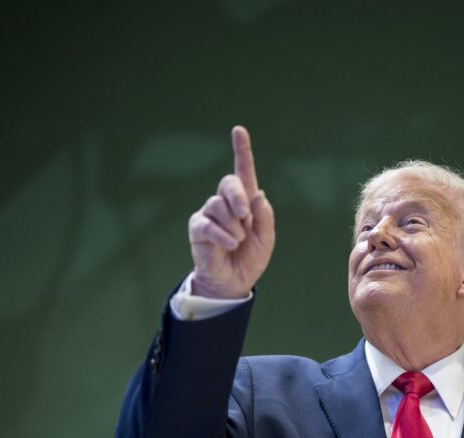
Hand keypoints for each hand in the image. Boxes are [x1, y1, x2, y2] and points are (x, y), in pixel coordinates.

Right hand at [188, 126, 275, 298]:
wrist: (233, 282)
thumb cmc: (250, 259)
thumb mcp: (265, 239)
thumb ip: (264, 217)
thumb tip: (258, 194)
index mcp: (245, 202)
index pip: (243, 171)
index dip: (241, 150)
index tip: (239, 130)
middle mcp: (226, 203)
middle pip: (228, 182)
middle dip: (238, 196)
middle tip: (246, 216)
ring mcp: (210, 214)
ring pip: (218, 205)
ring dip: (233, 224)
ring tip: (238, 240)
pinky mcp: (198, 228)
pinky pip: (208, 224)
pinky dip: (222, 234)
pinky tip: (230, 243)